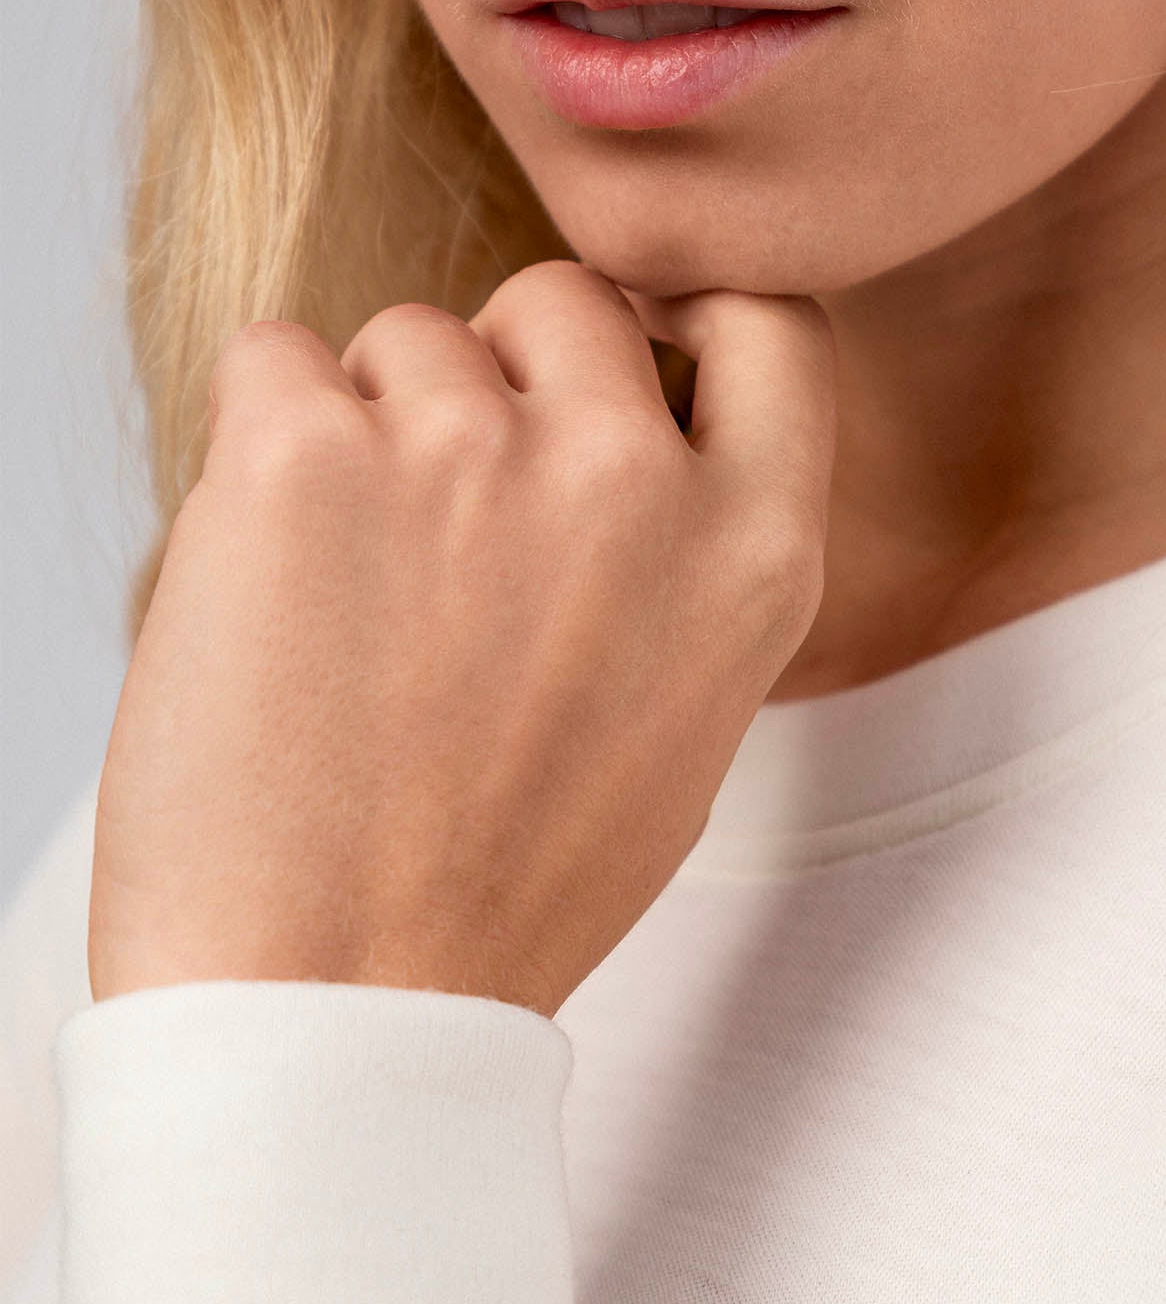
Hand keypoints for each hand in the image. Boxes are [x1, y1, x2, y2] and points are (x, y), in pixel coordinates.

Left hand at [85, 262, 836, 1017]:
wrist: (331, 1003)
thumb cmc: (510, 876)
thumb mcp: (696, 709)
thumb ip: (696, 544)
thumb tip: (634, 414)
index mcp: (754, 549)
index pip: (769, 319)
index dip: (688, 310)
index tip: (633, 336)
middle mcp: (632, 480)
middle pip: (565, 300)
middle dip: (506, 366)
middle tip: (450, 501)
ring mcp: (472, 456)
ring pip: (410, 333)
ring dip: (374, 419)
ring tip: (354, 581)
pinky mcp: (306, 458)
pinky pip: (271, 355)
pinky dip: (258, 431)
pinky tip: (271, 559)